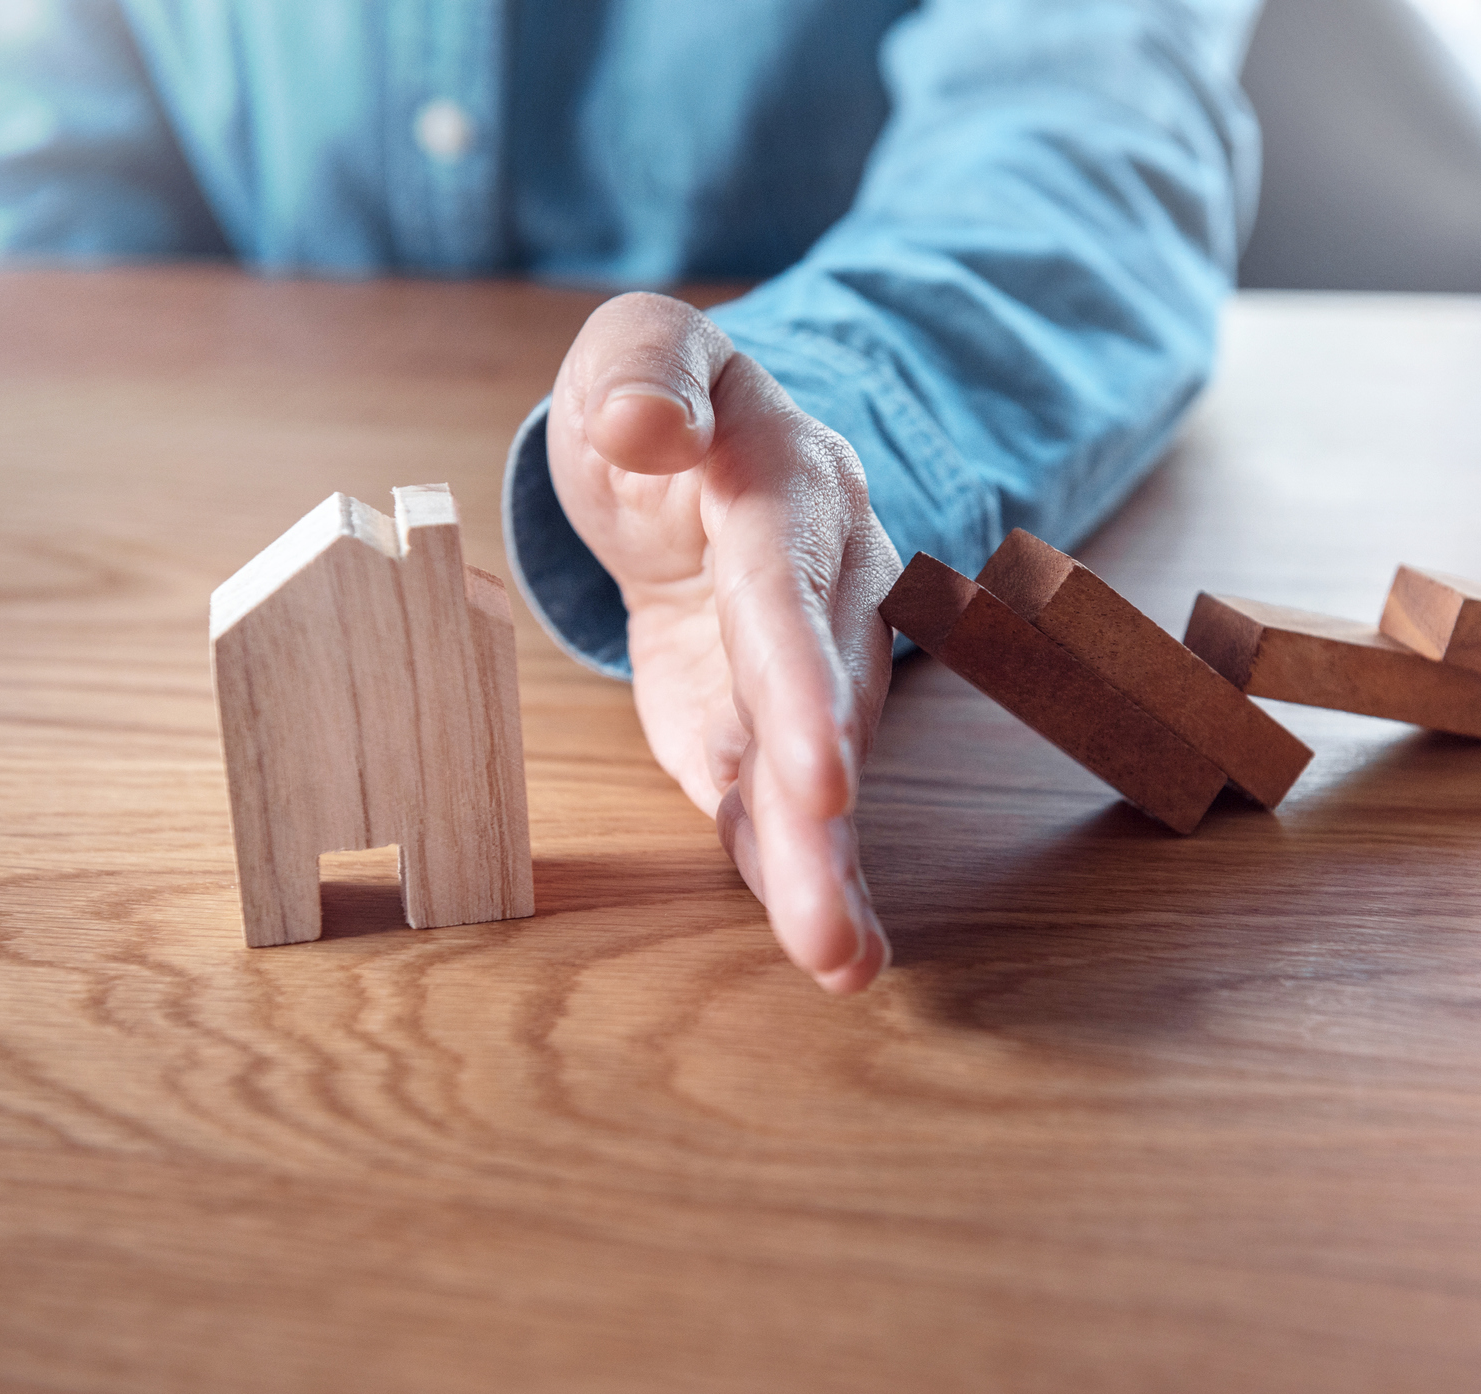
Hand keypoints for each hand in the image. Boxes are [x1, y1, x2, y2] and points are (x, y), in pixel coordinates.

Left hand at [544, 293, 898, 993]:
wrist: (693, 462)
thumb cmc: (660, 400)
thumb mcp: (640, 346)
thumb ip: (645, 372)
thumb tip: (643, 427)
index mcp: (783, 491)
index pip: (787, 586)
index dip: (802, 677)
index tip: (820, 772)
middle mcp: (818, 592)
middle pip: (823, 703)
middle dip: (823, 811)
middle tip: (829, 912)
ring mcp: (799, 671)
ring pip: (813, 773)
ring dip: (822, 869)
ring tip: (840, 959)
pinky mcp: (757, 728)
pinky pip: (774, 806)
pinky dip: (794, 878)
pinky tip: (833, 952)